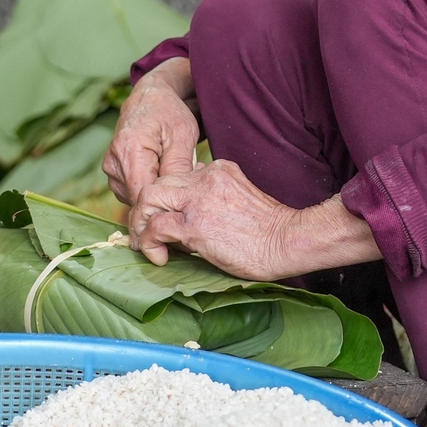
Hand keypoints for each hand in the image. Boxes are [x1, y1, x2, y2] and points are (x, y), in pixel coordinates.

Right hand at [102, 59, 198, 205]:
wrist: (150, 98)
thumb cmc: (169, 113)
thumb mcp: (183, 135)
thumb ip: (178, 166)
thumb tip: (173, 195)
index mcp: (129, 149)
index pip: (143, 194)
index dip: (164, 201)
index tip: (184, 190)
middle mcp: (114, 161)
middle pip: (139, 198)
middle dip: (163, 193)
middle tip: (184, 175)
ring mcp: (111, 169)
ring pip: (135, 198)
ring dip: (155, 190)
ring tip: (171, 169)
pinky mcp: (113, 173)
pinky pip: (132, 191)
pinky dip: (147, 185)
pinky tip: (160, 171)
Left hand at [130, 163, 381, 280]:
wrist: (287, 240)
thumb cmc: (269, 230)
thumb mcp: (240, 199)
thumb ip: (214, 198)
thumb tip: (187, 216)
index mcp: (217, 169)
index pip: (176, 177)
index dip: (163, 200)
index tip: (160, 219)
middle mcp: (204, 177)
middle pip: (156, 184)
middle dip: (143, 209)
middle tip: (142, 232)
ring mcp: (197, 199)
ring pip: (148, 199)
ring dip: (139, 224)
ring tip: (143, 244)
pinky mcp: (193, 224)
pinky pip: (155, 228)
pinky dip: (148, 243)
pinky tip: (159, 257)